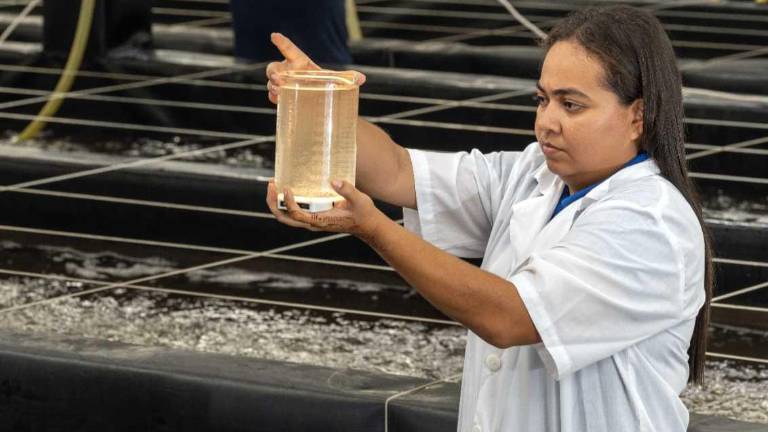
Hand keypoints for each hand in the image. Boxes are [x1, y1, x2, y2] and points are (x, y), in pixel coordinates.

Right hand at [265, 33, 365, 104]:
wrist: (320, 99)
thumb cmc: (325, 83)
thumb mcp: (335, 79)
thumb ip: (347, 77)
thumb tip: (362, 78)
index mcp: (300, 62)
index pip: (288, 49)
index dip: (281, 41)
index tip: (274, 35)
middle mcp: (288, 70)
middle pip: (273, 67)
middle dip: (273, 72)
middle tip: (279, 79)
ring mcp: (284, 83)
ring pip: (272, 82)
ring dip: (273, 86)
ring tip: (279, 91)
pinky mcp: (282, 96)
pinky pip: (272, 95)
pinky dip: (273, 97)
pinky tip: (278, 99)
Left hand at [266, 179, 386, 239]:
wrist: (367, 226)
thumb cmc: (363, 214)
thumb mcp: (359, 200)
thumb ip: (347, 190)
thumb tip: (334, 181)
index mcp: (321, 221)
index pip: (297, 215)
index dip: (288, 202)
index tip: (287, 188)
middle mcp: (313, 223)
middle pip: (284, 218)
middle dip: (273, 203)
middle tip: (270, 184)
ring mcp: (312, 221)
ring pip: (286, 217)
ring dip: (276, 202)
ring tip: (273, 184)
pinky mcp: (313, 217)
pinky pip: (293, 213)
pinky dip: (285, 202)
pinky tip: (286, 188)